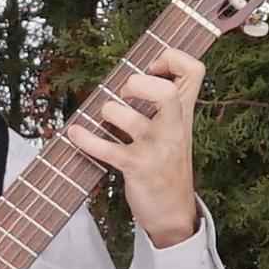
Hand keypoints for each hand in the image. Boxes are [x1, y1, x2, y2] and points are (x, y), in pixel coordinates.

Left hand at [66, 48, 204, 247]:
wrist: (173, 212)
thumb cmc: (167, 164)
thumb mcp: (176, 130)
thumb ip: (166, 103)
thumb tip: (133, 73)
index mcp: (184, 112)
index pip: (194, 70)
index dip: (173, 57)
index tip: (152, 65)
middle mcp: (174, 127)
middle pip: (166, 92)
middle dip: (138, 84)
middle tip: (127, 93)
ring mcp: (156, 148)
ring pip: (128, 118)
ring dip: (108, 111)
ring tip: (105, 118)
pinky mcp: (136, 167)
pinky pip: (106, 149)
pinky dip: (85, 139)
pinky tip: (74, 132)